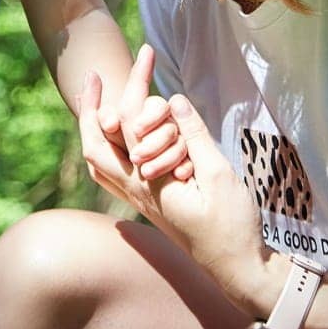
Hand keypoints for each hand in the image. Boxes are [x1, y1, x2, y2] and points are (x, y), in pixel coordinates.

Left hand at [78, 66, 273, 304]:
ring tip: (98, 100)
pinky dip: (109, 148)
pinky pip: (115, 174)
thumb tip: (174, 99)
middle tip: (93, 77)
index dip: (134, 87)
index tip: (144, 58)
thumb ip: (195, 137)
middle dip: (91, 109)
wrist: (237, 270)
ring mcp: (141, 202)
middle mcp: (137, 193)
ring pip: (101, 163)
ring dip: (94, 129)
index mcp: (150, 184)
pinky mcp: (151, 204)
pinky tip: (120, 136)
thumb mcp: (220, 176)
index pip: (129, 127)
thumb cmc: (232, 228)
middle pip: (95, 147)